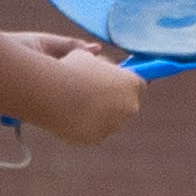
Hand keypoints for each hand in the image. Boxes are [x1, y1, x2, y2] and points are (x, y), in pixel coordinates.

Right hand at [11, 34, 137, 144]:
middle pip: (127, 104)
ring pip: (110, 120)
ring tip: (77, 103)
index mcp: (132, 83)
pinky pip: (93, 131)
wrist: (54, 93)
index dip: (127, 82)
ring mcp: (114, 124)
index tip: (117, 81)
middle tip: (94, 92)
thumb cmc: (71, 68)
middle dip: (115, 100)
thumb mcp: (87, 56)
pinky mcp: (97, 138)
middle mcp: (129, 106)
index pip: (140, 84)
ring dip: (99, 114)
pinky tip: (70, 115)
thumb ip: (99, 62)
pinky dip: (84, 126)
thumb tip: (97, 61)